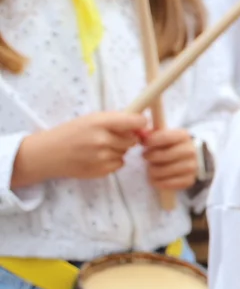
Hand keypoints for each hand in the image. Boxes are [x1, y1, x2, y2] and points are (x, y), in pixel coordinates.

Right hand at [12, 112, 147, 186]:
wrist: (48, 154)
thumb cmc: (70, 132)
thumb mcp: (91, 118)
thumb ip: (115, 120)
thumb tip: (142, 124)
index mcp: (100, 122)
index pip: (136, 121)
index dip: (140, 123)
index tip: (137, 125)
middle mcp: (103, 139)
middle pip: (133, 140)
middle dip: (127, 138)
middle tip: (111, 137)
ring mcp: (102, 157)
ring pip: (126, 152)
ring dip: (118, 149)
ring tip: (99, 147)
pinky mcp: (101, 170)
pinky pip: (119, 164)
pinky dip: (113, 161)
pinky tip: (97, 157)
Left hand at [141, 128, 197, 190]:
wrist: (184, 159)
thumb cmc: (168, 146)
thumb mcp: (162, 135)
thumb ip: (152, 131)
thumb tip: (143, 129)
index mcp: (184, 136)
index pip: (165, 137)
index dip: (151, 141)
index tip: (144, 143)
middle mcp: (191, 151)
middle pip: (163, 155)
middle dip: (150, 157)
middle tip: (147, 157)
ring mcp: (192, 167)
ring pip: (163, 171)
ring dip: (152, 171)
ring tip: (151, 168)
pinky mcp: (189, 180)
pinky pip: (167, 183)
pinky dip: (158, 182)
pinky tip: (156, 178)